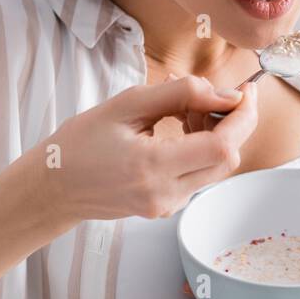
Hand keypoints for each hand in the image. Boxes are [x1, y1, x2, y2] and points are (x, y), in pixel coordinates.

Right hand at [36, 76, 258, 226]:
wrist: (53, 188)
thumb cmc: (80, 143)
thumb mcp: (126, 104)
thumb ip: (180, 94)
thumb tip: (225, 95)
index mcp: (152, 167)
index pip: (222, 146)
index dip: (243, 117)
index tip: (246, 91)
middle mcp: (165, 193)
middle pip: (228, 160)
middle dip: (234, 123)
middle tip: (217, 95)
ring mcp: (167, 205)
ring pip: (217, 168)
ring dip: (217, 135)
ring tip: (188, 110)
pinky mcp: (167, 207)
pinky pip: (200, 176)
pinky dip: (201, 150)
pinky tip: (179, 130)